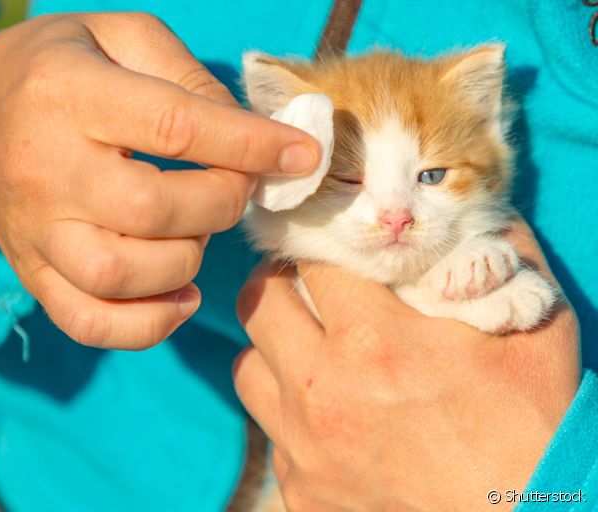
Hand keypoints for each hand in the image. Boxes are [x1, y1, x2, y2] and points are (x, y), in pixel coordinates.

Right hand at [0, 13, 319, 348]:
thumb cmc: (59, 70)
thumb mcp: (118, 36)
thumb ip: (186, 75)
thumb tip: (253, 138)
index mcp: (66, 94)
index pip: (174, 127)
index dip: (250, 145)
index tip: (301, 155)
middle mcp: (42, 168)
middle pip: (153, 210)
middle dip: (221, 203)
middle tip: (235, 187)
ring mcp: (33, 231)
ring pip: (122, 274)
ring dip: (186, 261)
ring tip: (196, 231)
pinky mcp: (33, 274)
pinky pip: (91, 322)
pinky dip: (149, 323)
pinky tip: (181, 294)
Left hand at [234, 220, 579, 510]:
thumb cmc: (534, 428)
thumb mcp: (534, 330)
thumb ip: (500, 259)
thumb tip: (472, 216)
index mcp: (374, 341)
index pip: (311, 261)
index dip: (321, 248)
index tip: (329, 251)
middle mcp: (323, 391)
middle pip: (259, 304)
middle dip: (280, 284)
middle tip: (304, 286)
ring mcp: (305, 446)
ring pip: (247, 367)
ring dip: (272, 348)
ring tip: (307, 348)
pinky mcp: (300, 488)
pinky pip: (269, 430)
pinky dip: (288, 411)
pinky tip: (326, 412)